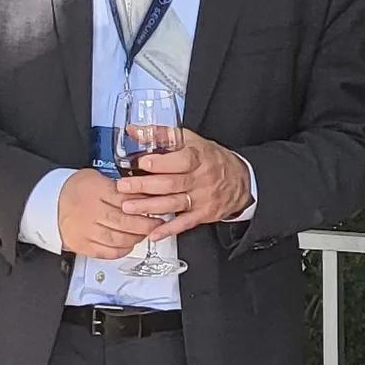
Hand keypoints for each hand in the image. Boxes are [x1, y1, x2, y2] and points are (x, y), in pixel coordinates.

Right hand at [57, 168, 156, 258]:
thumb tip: (145, 195)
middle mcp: (89, 211)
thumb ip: (118, 186)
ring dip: (135, 239)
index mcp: (94, 190)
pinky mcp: (82, 244)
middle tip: (155, 225)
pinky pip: (107, 252)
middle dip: (145, 225)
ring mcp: (85, 230)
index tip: (155, 209)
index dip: (144, 206)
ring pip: (118, 239)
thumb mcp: (96, 177)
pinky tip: (128, 245)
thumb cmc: (75, 190)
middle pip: (124, 222)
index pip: (126, 200)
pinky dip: (121, 251)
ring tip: (142, 234)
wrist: (49, 203)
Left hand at [116, 129, 251, 242]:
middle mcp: (201, 178)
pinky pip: (184, 223)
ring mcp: (202, 198)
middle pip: (171, 183)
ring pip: (174, 203)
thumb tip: (133, 130)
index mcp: (198, 157)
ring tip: (128, 207)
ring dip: (149, 207)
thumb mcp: (190, 140)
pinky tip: (153, 233)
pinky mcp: (203, 214)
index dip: (160, 163)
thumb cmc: (210, 158)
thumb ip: (160, 134)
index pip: (180, 161)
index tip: (141, 163)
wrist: (241, 180)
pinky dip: (168, 229)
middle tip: (123, 187)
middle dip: (144, 186)